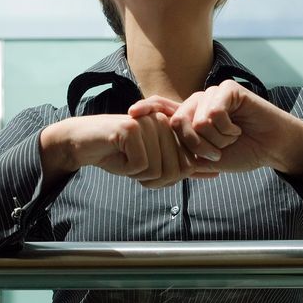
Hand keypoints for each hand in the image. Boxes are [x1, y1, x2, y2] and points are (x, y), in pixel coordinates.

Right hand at [39, 113, 217, 188]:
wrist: (85, 142)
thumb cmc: (120, 153)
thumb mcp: (156, 163)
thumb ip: (184, 166)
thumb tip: (217, 173)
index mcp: (173, 128)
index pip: (187, 166)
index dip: (168, 178)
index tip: (149, 169)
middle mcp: (164, 122)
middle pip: (174, 171)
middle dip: (154, 180)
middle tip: (136, 168)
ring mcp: (148, 123)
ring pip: (158, 170)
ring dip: (140, 175)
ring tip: (128, 160)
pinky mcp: (131, 128)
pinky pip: (140, 166)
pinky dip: (127, 169)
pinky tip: (118, 155)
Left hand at [128, 80, 302, 177]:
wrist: (271, 147)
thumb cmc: (241, 152)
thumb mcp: (208, 157)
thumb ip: (186, 152)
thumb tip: (161, 156)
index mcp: (191, 116)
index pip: (163, 107)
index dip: (147, 108)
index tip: (131, 114)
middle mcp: (199, 102)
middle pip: (178, 121)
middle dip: (196, 145)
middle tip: (215, 153)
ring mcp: (213, 94)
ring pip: (198, 120)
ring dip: (216, 139)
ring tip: (231, 139)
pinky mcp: (228, 90)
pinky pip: (215, 112)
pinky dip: (226, 128)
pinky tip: (238, 129)